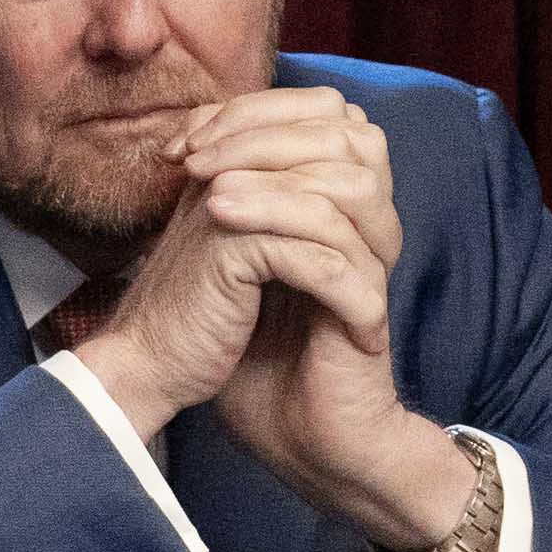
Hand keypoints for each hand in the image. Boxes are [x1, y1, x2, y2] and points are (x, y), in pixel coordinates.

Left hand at [151, 89, 478, 551]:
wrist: (295, 437)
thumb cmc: (259, 363)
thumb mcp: (226, 268)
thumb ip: (224, 209)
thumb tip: (181, 148)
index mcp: (334, 209)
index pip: (322, 120)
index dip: (257, 113)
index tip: (185, 140)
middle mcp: (362, 231)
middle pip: (347, 137)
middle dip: (265, 133)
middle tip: (196, 156)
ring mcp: (369, 270)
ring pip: (352, 188)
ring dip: (275, 177)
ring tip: (207, 187)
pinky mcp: (367, 314)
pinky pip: (342, 259)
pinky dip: (284, 231)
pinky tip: (226, 223)